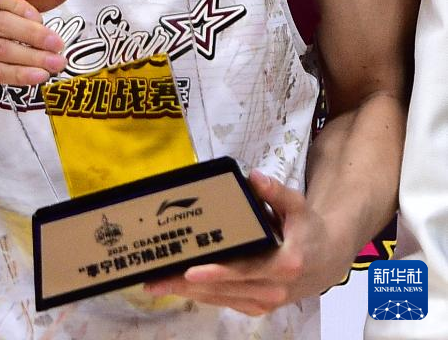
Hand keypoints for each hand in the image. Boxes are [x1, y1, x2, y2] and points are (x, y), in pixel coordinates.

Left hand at [144, 170, 350, 315]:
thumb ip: (275, 192)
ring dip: (188, 293)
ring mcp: (266, 302)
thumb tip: (253, 177)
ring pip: (221, 299)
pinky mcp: (259, 306)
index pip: (244, 270)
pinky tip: (179, 287)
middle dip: (188, 285)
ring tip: (157, 283)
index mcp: (284, 264)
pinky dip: (202, 296)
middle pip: (225, 289)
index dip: (217, 273)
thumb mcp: (297, 205)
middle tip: (155, 279)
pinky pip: (226, 302)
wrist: (327, 259)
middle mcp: (274, 290)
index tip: (190, 271)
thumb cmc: (308, 228)